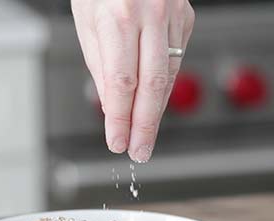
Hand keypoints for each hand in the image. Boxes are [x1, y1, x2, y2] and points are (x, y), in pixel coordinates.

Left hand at [72, 0, 194, 161]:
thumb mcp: (87, 20)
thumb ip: (101, 65)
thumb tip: (113, 105)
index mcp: (120, 15)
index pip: (121, 82)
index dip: (121, 118)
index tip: (117, 141)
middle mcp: (152, 15)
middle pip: (153, 86)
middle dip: (145, 126)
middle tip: (139, 152)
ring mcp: (174, 15)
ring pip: (170, 76)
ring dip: (156, 110)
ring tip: (145, 134)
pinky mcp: (186, 18)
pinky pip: (177, 60)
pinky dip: (165, 84)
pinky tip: (156, 100)